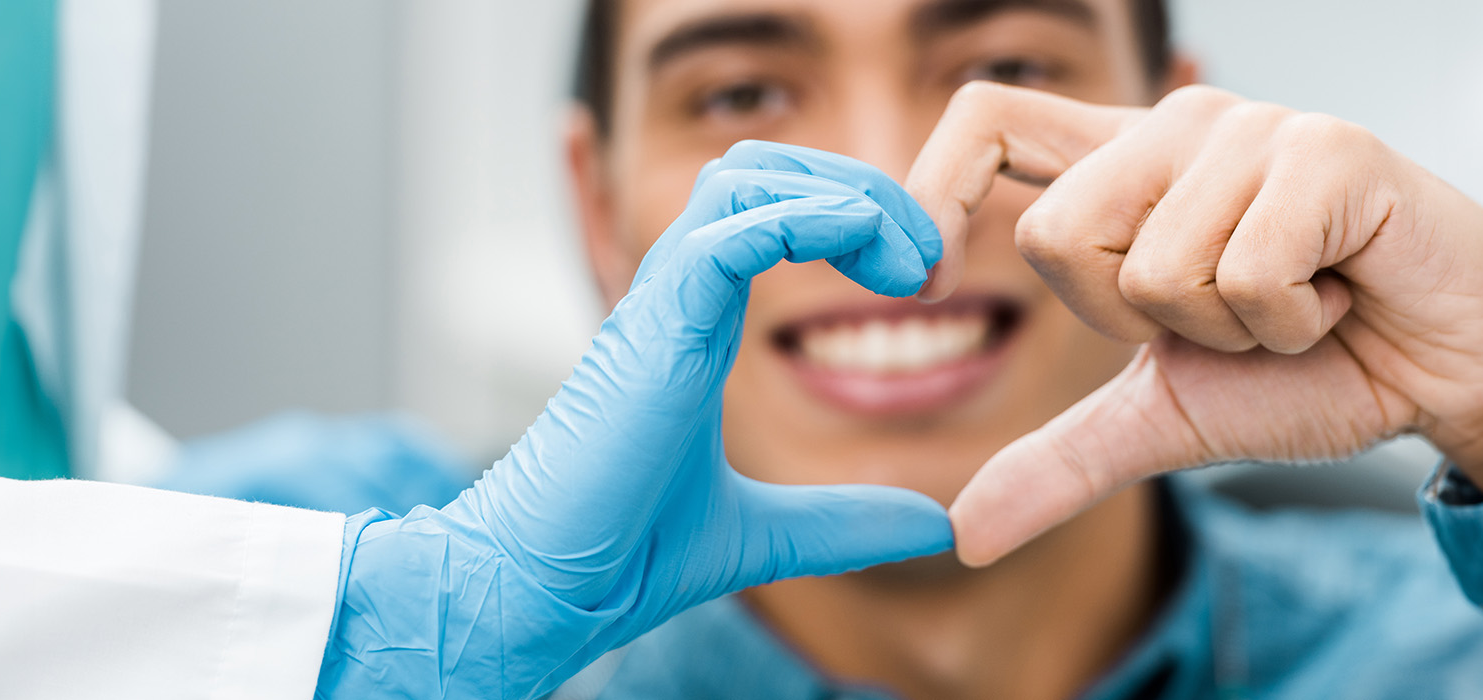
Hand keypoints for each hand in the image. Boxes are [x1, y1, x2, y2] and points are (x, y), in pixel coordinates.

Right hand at [317, 142, 951, 698]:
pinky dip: (805, 219)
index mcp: (700, 320)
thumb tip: (936, 527)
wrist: (546, 585)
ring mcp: (663, 302)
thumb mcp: (771, 534)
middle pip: (766, 169)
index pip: (775, 209)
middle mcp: (678, 294)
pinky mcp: (658, 325)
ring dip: (842, 195)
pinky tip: (862, 246)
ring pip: (746, 177)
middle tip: (927, 258)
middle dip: (858, 186)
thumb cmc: (624, 552)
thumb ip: (849, 520)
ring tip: (906, 261)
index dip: (855, 218)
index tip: (922, 281)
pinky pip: (732, 229)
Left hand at [907, 82, 1482, 565]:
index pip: (987, 121)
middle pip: (1054, 236)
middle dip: (1131, 325)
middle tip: (1221, 320)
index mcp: (1122, 170)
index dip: (934, 185)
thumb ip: (1061, 458)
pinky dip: (1288, 323)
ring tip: (1292, 305)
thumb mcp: (1165, 415)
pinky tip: (1336, 293)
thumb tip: (961, 533)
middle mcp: (1173, 128)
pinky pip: (1245, 272)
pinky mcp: (1329, 151)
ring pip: (1154, 268)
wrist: (1449, 371)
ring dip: (1228, 331)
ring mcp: (1251, 129)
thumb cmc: (1312, 367)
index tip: (926, 278)